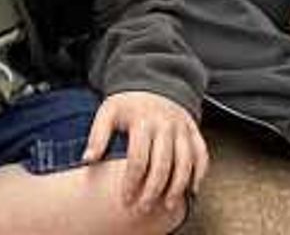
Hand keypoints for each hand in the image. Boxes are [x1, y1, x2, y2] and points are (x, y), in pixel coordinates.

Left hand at [84, 91, 208, 217]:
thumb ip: (98, 136)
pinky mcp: (193, 130)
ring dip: (178, 187)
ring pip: (185, 162)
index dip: (131, 183)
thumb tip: (88, 160)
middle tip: (143, 208)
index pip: (138, 159)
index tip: (125, 200)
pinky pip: (201, 153)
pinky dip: (199, 173)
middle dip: (153, 191)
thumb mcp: (108, 112)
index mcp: (142, 121)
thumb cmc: (129, 103)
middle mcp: (165, 125)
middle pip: (162, 165)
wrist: (154, 81)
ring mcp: (182, 128)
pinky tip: (191, 189)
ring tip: (168, 205)